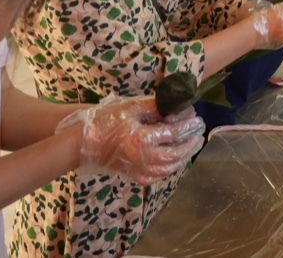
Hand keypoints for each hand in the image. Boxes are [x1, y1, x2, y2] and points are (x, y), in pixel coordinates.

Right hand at [64, 95, 206, 184]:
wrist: (83, 143)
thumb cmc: (105, 121)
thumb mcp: (130, 108)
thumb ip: (154, 107)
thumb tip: (174, 106)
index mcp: (142, 140)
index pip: (174, 134)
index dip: (188, 127)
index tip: (198, 120)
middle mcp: (143, 159)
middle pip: (175, 154)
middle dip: (190, 144)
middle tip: (199, 134)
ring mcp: (139, 170)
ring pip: (169, 167)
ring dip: (183, 156)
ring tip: (191, 145)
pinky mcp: (134, 176)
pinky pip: (158, 175)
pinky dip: (170, 167)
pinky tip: (174, 158)